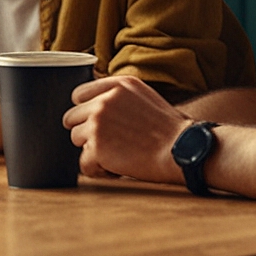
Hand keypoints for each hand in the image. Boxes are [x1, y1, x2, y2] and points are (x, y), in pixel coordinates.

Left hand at [64, 76, 189, 184]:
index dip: (86, 111)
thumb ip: (118, 96)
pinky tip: (117, 169)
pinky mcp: (97, 147)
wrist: (183, 149)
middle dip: (88, 132)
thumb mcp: (144, 97)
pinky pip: (83, 163)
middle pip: (72, 117)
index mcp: (118, 85)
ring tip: (117, 155)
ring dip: (93, 151)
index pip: (79, 95)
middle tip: (111, 143)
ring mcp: (98, 123)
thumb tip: (93, 105)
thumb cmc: (170, 129)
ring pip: (76, 139)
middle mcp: (104, 100)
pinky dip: (98, 170)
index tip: (98, 123)